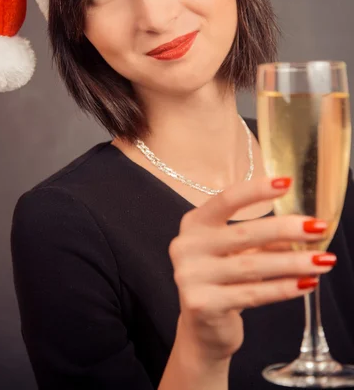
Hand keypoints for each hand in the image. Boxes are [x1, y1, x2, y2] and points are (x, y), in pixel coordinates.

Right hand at [168, 177, 334, 365]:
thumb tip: (305, 227)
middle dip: (286, 229)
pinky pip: (252, 294)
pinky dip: (284, 288)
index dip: (256, 190)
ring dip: (293, 262)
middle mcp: (186, 246)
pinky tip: (307, 283)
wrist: (202, 327)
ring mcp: (191, 276)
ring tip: (323, 260)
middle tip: (318, 227)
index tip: (286, 182)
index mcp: (194, 224)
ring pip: (253, 266)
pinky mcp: (202, 304)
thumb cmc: (223, 279)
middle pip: (244, 232)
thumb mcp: (239, 253)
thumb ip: (263, 239)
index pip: (226, 199)